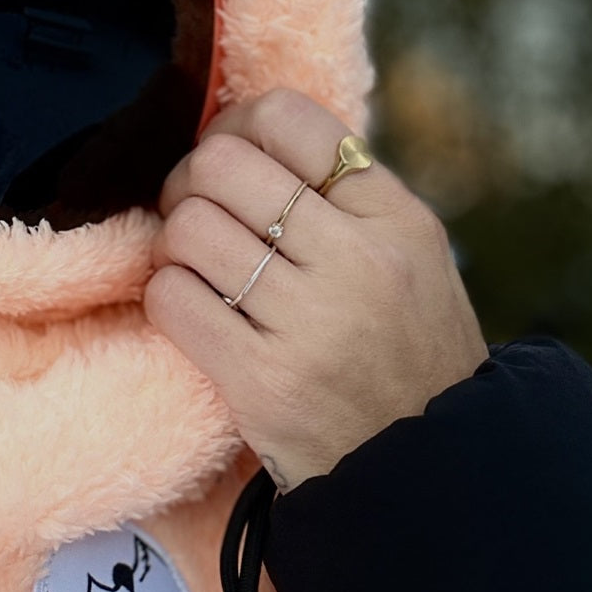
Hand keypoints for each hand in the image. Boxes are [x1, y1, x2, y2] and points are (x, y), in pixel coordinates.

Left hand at [145, 88, 488, 492]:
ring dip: (173, 245)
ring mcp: (310, 321)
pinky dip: (166, 298)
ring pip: (188, 227)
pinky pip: (172, 298)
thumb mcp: (409, 257)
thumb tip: (243, 135)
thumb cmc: (405, 353)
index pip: (287, 118)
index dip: (233, 127)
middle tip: (192, 212)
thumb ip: (341, 196)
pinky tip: (191, 312)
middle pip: (221, 165)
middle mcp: (358, 259)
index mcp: (395, 217)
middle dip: (187, 184)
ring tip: (194, 269)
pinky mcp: (262, 380)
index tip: (226, 161)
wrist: (425, 474)